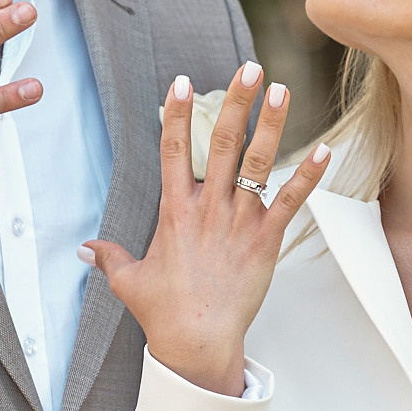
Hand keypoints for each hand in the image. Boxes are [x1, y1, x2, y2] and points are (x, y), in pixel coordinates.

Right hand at [83, 64, 331, 396]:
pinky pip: (291, 202)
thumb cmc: (163, 314)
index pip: (171, 149)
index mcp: (174, 211)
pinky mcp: (266, 241)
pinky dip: (309, 176)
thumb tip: (85, 250)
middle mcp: (207, 208)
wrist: (197, 342)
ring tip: (281, 89)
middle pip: (220, 143)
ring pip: (257, 163)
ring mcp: (238, 222)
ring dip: (270, 124)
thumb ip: (108, 258)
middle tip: (247, 68)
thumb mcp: (128, 281)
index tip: (182, 82)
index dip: (177, 113)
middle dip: (234, 102)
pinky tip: (325, 150)